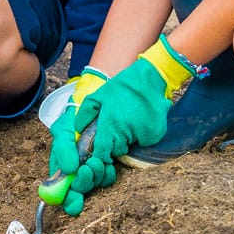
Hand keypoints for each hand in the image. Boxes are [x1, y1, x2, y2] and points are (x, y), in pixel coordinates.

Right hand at [42, 69, 108, 214]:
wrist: (94, 106)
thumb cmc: (73, 119)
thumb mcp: (63, 130)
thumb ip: (63, 149)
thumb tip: (69, 169)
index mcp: (61, 168)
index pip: (62, 192)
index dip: (68, 201)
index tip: (75, 204)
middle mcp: (76, 172)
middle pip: (79, 190)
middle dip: (85, 183)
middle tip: (90, 168)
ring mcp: (91, 169)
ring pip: (95, 184)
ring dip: (97, 176)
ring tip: (98, 161)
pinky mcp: (106, 165)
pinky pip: (108, 177)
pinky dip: (108, 172)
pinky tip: (108, 162)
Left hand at [70, 39, 194, 193]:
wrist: (149, 79)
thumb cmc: (122, 87)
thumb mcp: (98, 96)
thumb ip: (85, 114)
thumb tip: (78, 129)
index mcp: (110, 124)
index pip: (102, 152)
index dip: (100, 154)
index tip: (101, 151)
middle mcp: (126, 132)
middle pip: (117, 150)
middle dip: (115, 144)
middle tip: (117, 127)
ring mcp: (142, 134)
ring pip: (131, 146)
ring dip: (129, 139)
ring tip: (129, 120)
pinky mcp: (155, 134)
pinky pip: (145, 141)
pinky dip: (142, 136)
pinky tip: (140, 121)